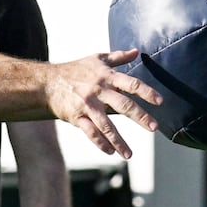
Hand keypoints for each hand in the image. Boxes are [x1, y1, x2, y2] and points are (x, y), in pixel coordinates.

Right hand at [46, 49, 160, 157]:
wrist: (46, 82)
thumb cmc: (74, 70)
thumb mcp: (96, 59)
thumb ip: (118, 56)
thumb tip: (136, 51)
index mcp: (107, 76)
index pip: (131, 83)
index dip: (146, 92)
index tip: (160, 101)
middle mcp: (99, 91)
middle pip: (123, 105)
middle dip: (140, 116)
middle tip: (154, 127)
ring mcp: (87, 105)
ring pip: (107, 125)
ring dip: (119, 141)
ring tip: (129, 154)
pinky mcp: (76, 117)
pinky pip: (90, 132)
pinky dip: (100, 143)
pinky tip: (110, 152)